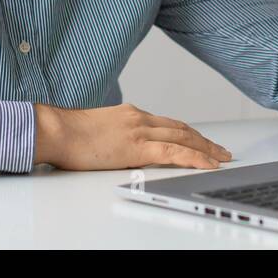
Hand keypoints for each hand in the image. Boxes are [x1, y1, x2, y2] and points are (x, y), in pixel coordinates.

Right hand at [33, 103, 232, 169]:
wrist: (56, 130)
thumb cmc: (67, 134)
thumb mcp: (97, 131)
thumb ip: (114, 136)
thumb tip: (119, 148)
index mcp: (129, 114)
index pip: (167, 123)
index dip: (187, 132)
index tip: (199, 139)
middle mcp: (139, 118)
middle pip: (181, 128)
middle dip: (203, 139)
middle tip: (220, 149)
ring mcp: (140, 130)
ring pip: (184, 137)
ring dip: (206, 148)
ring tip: (221, 157)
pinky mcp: (138, 146)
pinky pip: (175, 151)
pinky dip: (195, 156)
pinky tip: (208, 163)